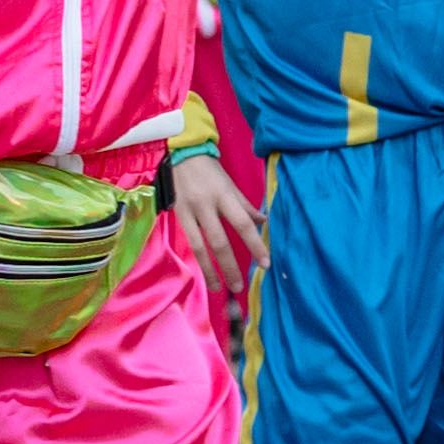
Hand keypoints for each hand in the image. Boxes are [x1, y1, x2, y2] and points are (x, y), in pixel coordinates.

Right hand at [167, 154, 266, 304]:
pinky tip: (205, 273)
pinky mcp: (178, 217)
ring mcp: (190, 213)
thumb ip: (245, 205)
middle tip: (240, 286)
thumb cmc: (209, 170)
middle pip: (221, 242)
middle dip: (231, 266)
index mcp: (225, 195)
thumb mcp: (230, 184)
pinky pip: (190, 243)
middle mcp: (207, 206)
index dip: (255, 245)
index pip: (243, 224)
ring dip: (211, 270)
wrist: (178, 155)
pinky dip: (199, 260)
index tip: (265, 263)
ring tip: (219, 288)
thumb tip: (263, 221)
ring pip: (201, 247)